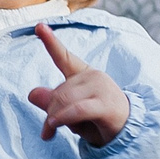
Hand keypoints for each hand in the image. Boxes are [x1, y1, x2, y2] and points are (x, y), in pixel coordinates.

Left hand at [28, 23, 128, 146]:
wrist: (127, 132)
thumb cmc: (96, 121)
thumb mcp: (69, 113)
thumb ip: (52, 102)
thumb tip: (32, 93)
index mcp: (83, 74)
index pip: (63, 57)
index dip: (50, 41)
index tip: (38, 26)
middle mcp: (93, 76)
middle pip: (56, 92)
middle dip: (48, 113)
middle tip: (48, 130)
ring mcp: (101, 88)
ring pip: (62, 101)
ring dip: (54, 120)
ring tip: (55, 131)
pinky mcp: (106, 104)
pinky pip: (75, 110)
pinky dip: (62, 118)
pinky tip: (54, 125)